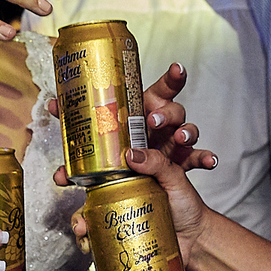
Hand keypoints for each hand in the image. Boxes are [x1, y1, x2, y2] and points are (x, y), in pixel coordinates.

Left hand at [45, 62, 217, 175]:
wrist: (153, 202)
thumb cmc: (127, 172)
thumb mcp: (105, 167)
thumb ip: (84, 168)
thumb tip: (59, 176)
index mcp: (141, 117)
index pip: (157, 92)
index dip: (171, 78)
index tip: (178, 67)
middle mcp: (162, 127)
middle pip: (171, 108)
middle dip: (165, 110)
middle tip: (151, 119)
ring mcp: (176, 145)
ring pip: (188, 128)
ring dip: (185, 130)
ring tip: (180, 138)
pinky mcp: (186, 165)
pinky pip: (199, 158)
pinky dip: (206, 158)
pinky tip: (212, 161)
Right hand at [63, 147, 214, 258]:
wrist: (197, 242)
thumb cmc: (189, 206)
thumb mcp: (176, 178)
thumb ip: (159, 162)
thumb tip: (131, 154)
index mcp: (132, 169)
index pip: (102, 157)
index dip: (80, 155)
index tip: (65, 164)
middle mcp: (121, 187)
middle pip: (86, 183)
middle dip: (68, 181)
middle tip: (60, 182)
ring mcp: (118, 210)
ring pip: (87, 210)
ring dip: (77, 219)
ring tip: (80, 229)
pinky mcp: (119, 231)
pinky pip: (96, 234)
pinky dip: (88, 240)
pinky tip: (87, 245)